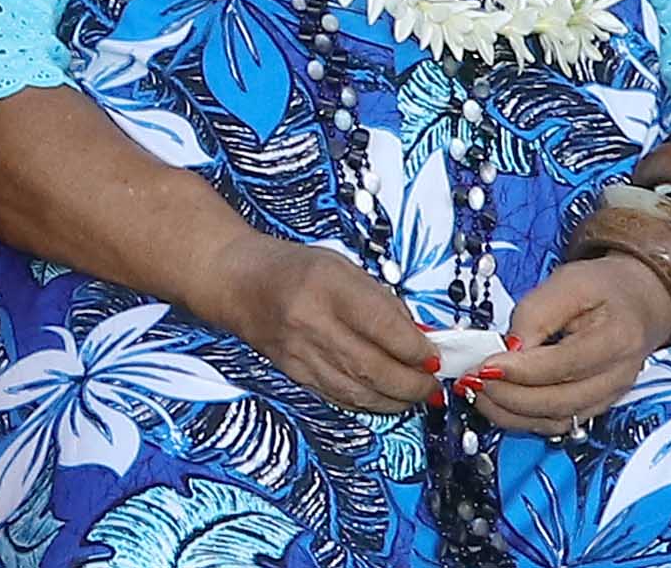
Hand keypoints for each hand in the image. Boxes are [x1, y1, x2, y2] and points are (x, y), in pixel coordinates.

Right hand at [216, 237, 437, 412]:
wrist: (236, 282)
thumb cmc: (294, 268)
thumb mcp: (343, 267)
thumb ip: (381, 302)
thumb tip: (419, 339)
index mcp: (328, 286)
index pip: (385, 327)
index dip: (417, 349)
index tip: (434, 356)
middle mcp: (312, 322)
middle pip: (374, 368)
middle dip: (413, 383)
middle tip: (431, 384)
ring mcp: (300, 353)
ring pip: (359, 392)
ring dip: (395, 400)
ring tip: (414, 395)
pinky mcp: (293, 373)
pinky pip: (339, 397)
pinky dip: (368, 403)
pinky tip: (384, 398)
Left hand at [473, 255, 670, 436]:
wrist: (639, 303)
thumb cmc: (604, 289)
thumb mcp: (568, 282)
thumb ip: (536, 312)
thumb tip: (509, 347)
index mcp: (617, 339)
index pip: (565, 366)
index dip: (521, 371)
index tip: (485, 365)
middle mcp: (618, 376)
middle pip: (561, 401)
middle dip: (510, 396)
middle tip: (475, 380)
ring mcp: (608, 395)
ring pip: (558, 420)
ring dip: (512, 413)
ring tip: (479, 392)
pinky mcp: (594, 404)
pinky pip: (558, 422)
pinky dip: (524, 418)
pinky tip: (498, 402)